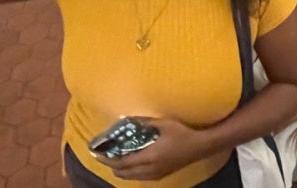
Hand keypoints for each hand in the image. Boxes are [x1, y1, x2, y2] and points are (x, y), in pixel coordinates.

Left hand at [95, 117, 219, 180]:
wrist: (200, 146)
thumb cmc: (181, 133)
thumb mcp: (162, 124)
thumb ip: (144, 123)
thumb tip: (127, 120)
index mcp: (149, 157)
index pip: (121, 163)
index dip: (107, 159)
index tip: (97, 152)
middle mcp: (149, 170)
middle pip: (122, 173)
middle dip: (111, 165)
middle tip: (106, 153)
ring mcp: (155, 175)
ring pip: (130, 177)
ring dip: (121, 169)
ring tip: (117, 156)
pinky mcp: (160, 175)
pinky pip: (139, 176)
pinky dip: (131, 170)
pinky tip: (133, 160)